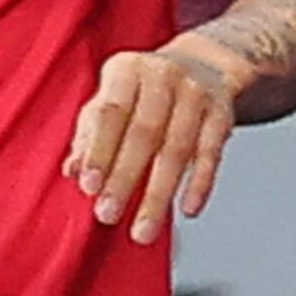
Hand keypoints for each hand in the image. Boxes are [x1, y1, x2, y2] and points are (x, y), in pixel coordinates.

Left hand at [73, 32, 236, 244]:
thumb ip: (89, 136)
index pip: (110, 114)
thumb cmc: (142, 94)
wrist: (203, 64)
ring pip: (177, 150)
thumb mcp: (112, 101)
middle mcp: (163, 75)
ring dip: (159, 194)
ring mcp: (196, 93)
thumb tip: (72, 172)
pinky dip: (200, 184)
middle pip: (144, 134)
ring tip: (144, 231)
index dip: (98, 152)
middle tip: (108, 216)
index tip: (88, 188)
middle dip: (124, 179)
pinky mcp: (222, 112)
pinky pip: (211, 153)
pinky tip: (188, 211)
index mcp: (126, 70)